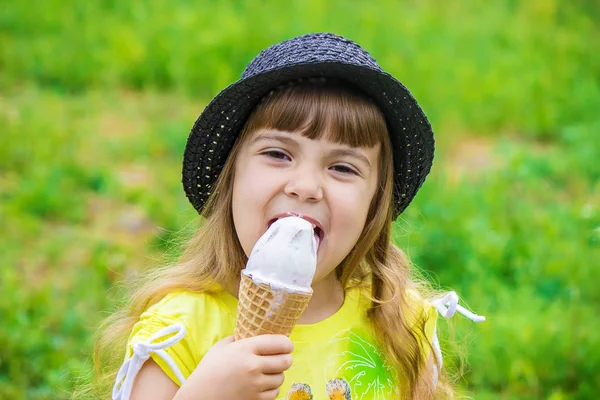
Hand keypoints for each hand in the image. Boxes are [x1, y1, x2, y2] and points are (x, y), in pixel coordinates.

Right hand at [173, 334, 293, 399]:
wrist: (199, 396)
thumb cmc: (209, 370)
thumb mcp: (222, 347)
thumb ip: (240, 338)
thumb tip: (256, 332)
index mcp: (245, 348)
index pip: (279, 343)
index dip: (287, 344)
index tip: (287, 345)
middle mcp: (253, 366)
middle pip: (286, 361)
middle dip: (286, 358)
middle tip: (281, 358)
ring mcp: (255, 385)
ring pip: (281, 378)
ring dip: (277, 374)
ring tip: (267, 372)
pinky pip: (274, 393)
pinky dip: (271, 389)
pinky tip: (261, 384)